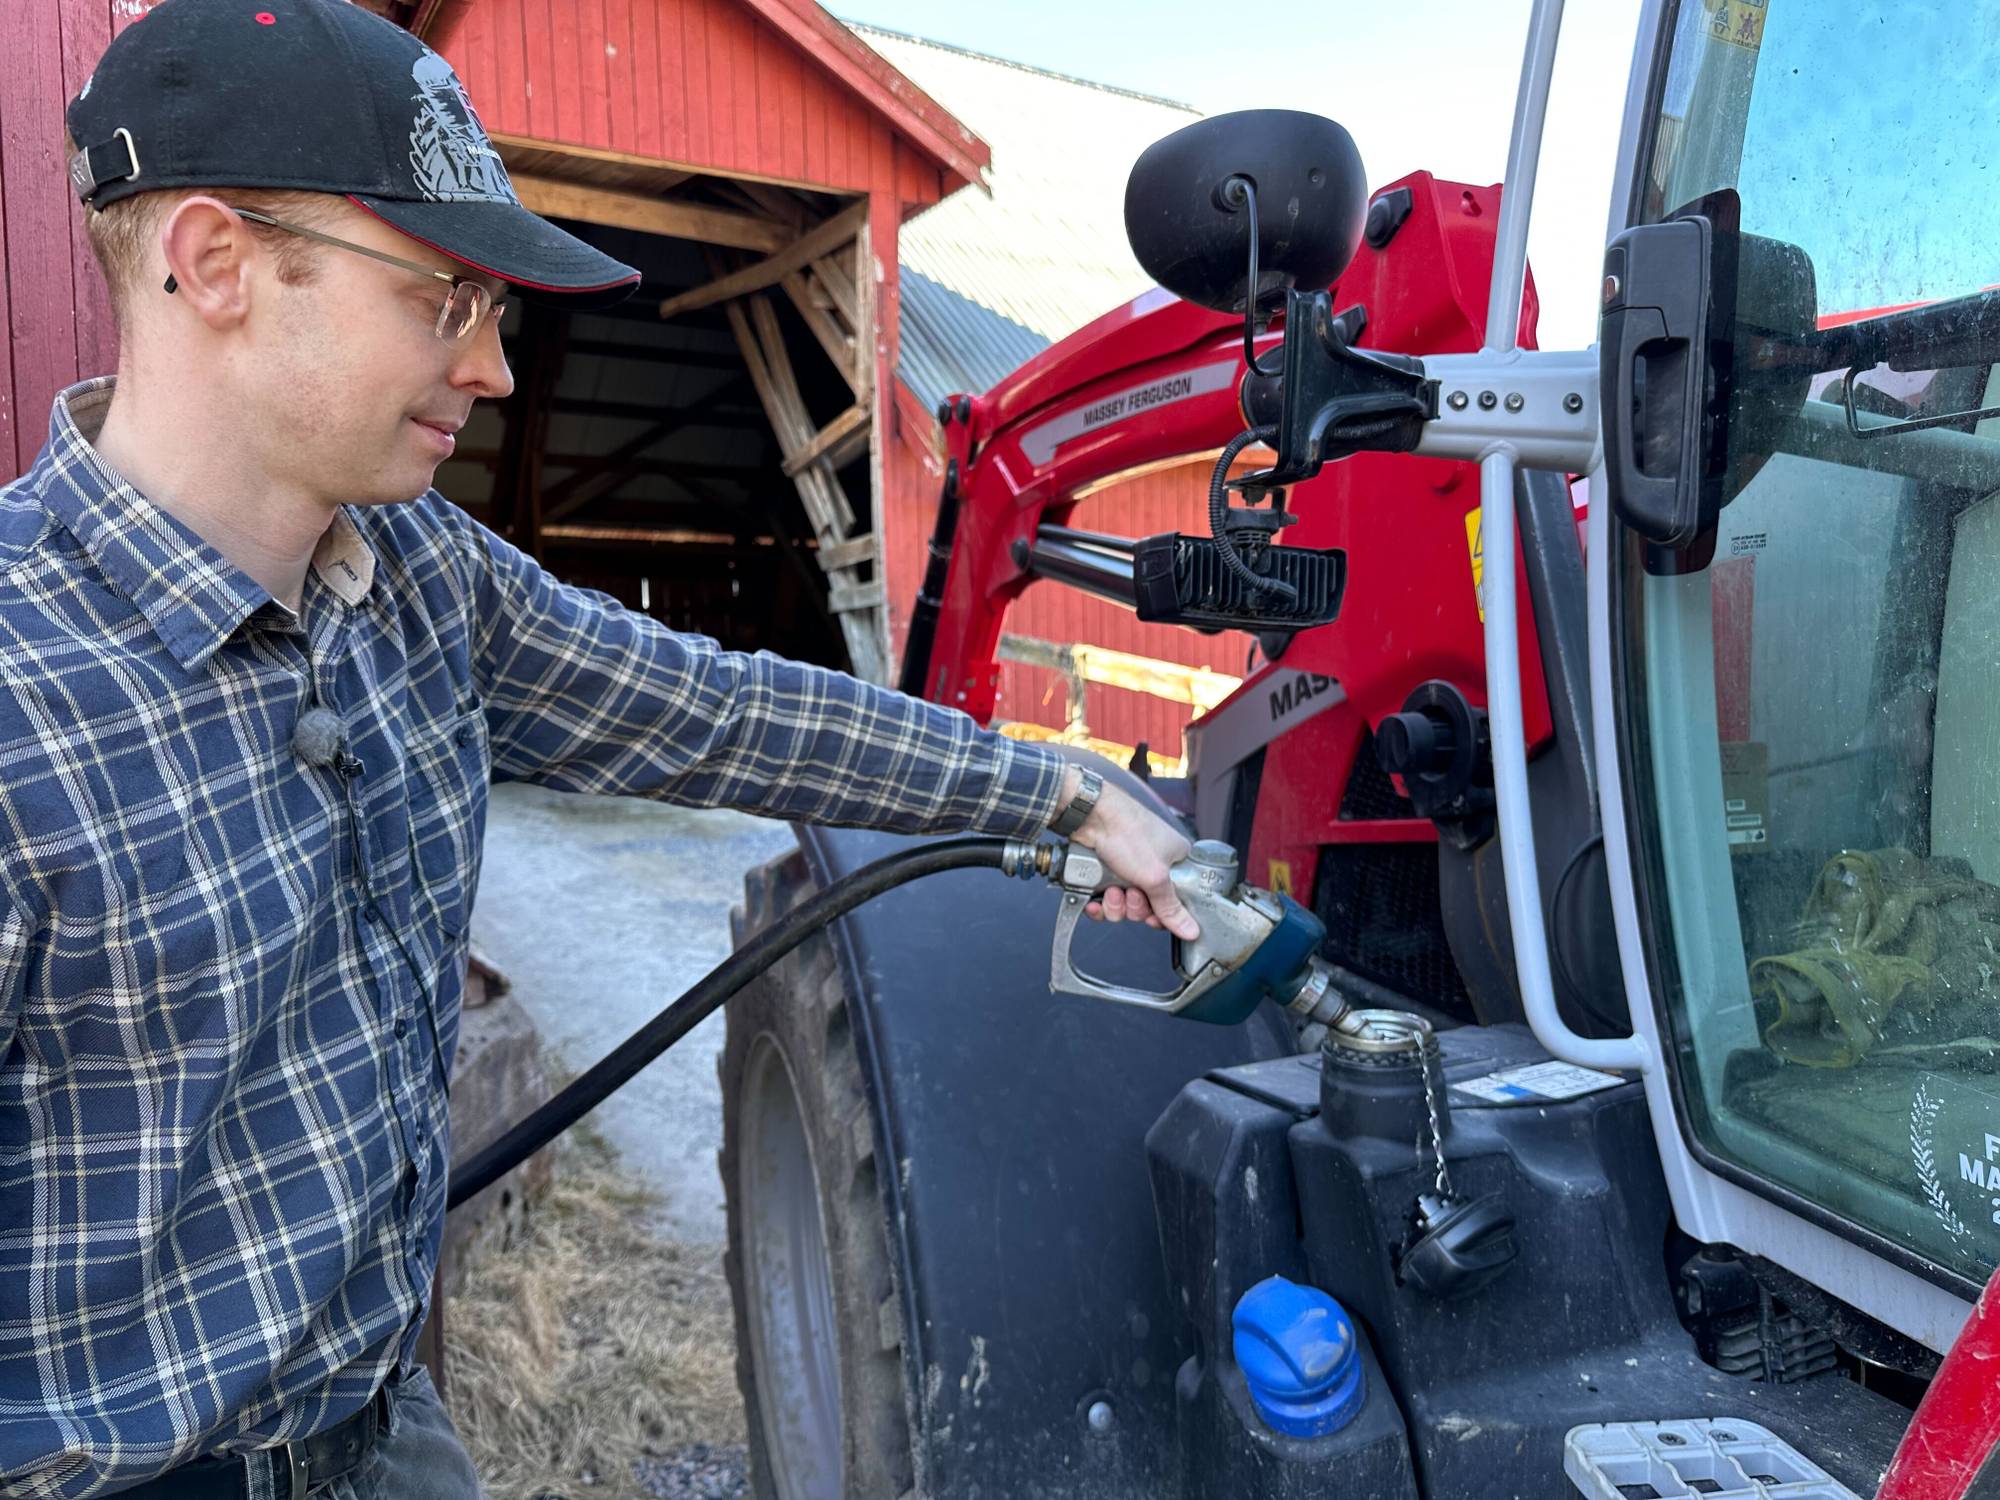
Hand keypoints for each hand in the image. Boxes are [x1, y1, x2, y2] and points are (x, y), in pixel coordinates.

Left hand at [1060, 766, 1199, 941]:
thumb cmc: (1128, 832)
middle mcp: (1153, 864)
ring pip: (1125, 905)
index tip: (1155, 918)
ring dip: (1116, 905)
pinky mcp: (1106, 872)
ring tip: (1111, 891)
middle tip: (1131, 894)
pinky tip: (1096, 900)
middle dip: (1136, 907)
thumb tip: (1191, 929)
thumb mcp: (1155, 876)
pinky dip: (1100, 904)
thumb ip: (1171, 907)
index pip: (1179, 899)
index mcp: (1176, 860)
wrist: (1090, 815)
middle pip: (1149, 906)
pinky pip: (1106, 901)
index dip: (1165, 913)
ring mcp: (1128, 868)